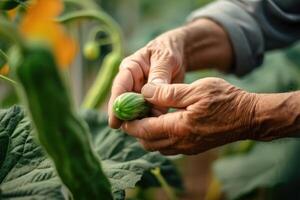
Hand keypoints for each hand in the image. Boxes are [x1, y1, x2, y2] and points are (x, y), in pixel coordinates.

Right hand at [108, 28, 186, 127]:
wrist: (178, 54)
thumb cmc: (169, 51)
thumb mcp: (166, 58)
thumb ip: (159, 75)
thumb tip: (152, 95)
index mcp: (130, 68)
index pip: (120, 86)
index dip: (116, 103)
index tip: (115, 119)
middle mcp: (131, 82)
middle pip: (124, 102)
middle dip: (125, 117)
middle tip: (130, 131)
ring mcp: (139, 93)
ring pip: (135, 111)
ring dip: (139, 121)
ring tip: (146, 132)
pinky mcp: (148, 101)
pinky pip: (147, 113)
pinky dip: (151, 121)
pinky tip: (156, 128)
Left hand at [122, 78, 257, 154]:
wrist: (249, 117)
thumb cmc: (225, 100)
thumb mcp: (196, 90)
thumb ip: (167, 93)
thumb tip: (145, 92)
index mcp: (178, 128)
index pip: (143, 130)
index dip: (130, 122)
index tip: (123, 113)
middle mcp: (180, 142)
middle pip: (147, 142)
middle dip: (136, 129)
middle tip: (134, 113)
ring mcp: (187, 147)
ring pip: (157, 147)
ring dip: (147, 134)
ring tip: (148, 116)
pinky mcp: (193, 148)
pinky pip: (168, 147)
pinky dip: (160, 137)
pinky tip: (164, 122)